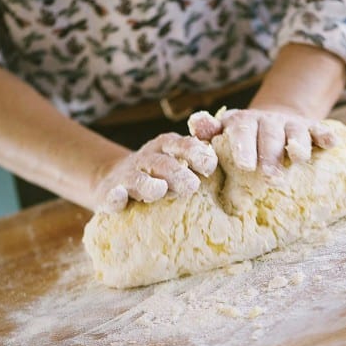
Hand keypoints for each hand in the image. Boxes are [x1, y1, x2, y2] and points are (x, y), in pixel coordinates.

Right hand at [94, 133, 217, 212]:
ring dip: (148, 184)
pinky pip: (111, 195)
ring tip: (159, 190)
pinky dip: (114, 197)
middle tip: (192, 186)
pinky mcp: (109, 193)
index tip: (210, 165)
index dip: (197, 153)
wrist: (115, 180)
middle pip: (164, 163)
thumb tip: (236, 161)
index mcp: (169, 146)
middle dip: (177, 173)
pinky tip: (118, 200)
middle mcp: (149, 157)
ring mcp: (128, 174)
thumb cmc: (160, 171)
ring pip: (138, 178)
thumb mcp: (178, 159)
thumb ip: (199, 157)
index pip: (185, 145)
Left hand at [188, 107, 336, 174]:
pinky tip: (331, 143)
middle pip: (270, 133)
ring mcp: (290, 123)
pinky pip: (318, 129)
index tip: (245, 166)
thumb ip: (208, 133)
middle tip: (270, 177)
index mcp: (244, 121)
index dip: (244, 145)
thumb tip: (195, 125)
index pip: (243, 129)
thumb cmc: (239, 138)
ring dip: (297, 143)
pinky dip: (325, 135)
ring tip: (298, 158)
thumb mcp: (222, 134)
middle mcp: (268, 119)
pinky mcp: (309, 127)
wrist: (269, 121)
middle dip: (271, 154)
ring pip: (295, 130)